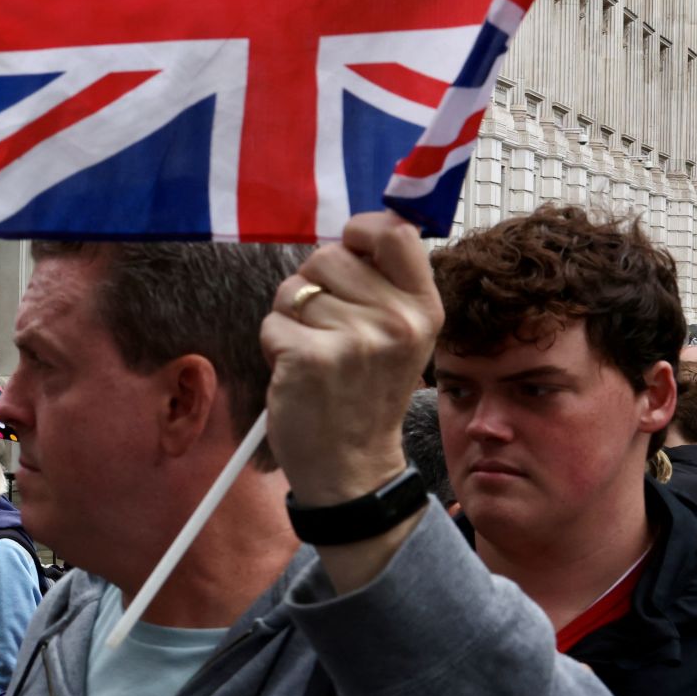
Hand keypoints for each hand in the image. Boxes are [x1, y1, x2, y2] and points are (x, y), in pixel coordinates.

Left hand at [261, 211, 439, 505]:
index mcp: (423, 308)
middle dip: (314, 286)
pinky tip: (295, 370)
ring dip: (291, 317)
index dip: (359, 232)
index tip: (349, 254)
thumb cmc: (366, 393)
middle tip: (327, 330)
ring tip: (313, 352)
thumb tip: (353, 230)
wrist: (351, 466)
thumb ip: (385, 283)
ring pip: (294, 289)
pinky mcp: (310, 358)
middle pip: (327, 256)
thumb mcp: (401, 337)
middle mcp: (396, 321)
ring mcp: (353, 340)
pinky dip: (274, 343)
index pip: (393, 231)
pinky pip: (273, 321)